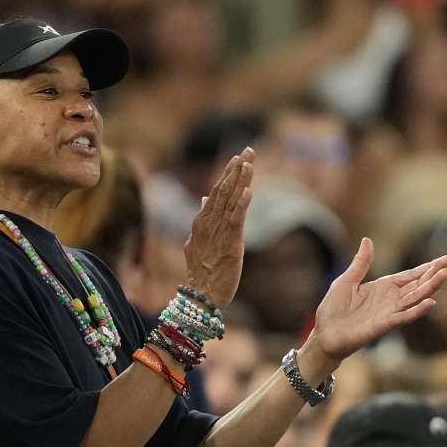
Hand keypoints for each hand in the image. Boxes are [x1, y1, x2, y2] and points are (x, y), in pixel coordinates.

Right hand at [183, 148, 254, 306]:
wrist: (200, 296)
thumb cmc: (201, 272)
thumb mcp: (198, 241)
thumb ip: (202, 219)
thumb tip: (204, 199)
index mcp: (202, 222)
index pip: (216, 191)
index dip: (228, 173)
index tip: (239, 157)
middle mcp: (208, 224)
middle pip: (223, 191)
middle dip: (236, 170)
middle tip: (247, 150)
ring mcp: (218, 233)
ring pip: (230, 202)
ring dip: (240, 181)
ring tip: (248, 163)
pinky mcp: (231, 245)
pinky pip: (236, 221)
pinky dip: (242, 205)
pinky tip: (248, 191)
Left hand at [308, 238, 446, 361]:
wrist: (325, 333)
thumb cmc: (334, 308)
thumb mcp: (346, 280)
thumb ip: (361, 263)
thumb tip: (368, 240)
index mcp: (382, 287)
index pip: (409, 276)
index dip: (426, 268)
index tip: (443, 260)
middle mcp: (390, 299)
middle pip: (417, 285)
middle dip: (433, 275)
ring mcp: (390, 312)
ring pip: (415, 298)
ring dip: (430, 288)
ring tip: (444, 275)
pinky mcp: (385, 324)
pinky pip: (404, 316)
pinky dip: (417, 310)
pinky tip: (431, 302)